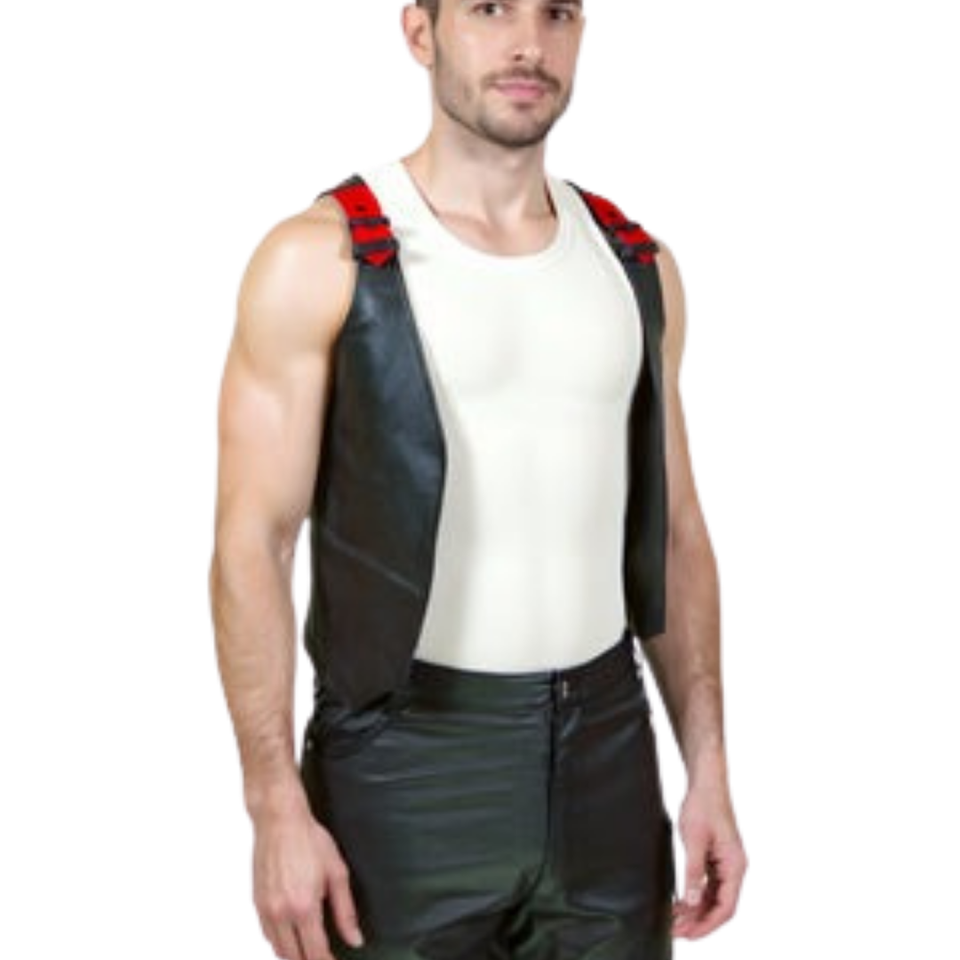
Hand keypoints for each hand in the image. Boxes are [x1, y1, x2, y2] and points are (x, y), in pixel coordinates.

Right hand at [252, 797, 364, 959]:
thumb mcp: (337, 873)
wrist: (280, 821)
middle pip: (294, 957)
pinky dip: (280, 942)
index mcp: (304, 907)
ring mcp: (266, 909)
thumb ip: (345, 911)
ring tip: (310, 949)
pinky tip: (292, 935)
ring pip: (278, 950)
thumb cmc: (309, 840)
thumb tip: (355, 939)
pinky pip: (267, 934)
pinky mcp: (257, 903)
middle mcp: (281, 913)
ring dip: (294, 955)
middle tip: (324, 955)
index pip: (315, 952)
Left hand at [671, 779, 747, 939]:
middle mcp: (734, 868)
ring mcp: (725, 864)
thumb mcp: (694, 839)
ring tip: (675, 920)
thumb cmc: (703, 805)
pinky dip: (695, 896)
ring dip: (696, 910)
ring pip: (713, 897)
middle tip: (676, 930)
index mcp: (735, 865)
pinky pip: (708, 885)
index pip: (726, 907)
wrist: (705, 783)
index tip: (689, 934)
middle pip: (720, 905)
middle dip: (699, 920)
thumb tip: (692, 900)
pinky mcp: (716, 858)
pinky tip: (680, 903)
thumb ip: (694, 872)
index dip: (708, 924)